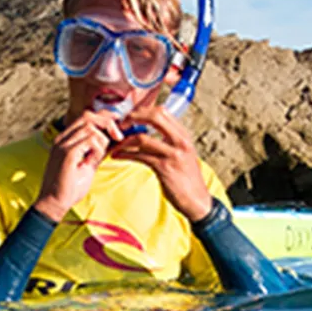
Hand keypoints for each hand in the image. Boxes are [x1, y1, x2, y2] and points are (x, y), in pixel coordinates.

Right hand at [33, 109, 124, 220]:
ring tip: (96, 159)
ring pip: (91, 128)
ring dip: (102, 142)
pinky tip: (92, 162)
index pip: (86, 117)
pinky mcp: (67, 153)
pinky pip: (90, 140)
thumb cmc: (69, 188)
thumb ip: (96, 151)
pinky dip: (97, 150)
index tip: (116, 131)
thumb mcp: (88, 165)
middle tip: (118, 137)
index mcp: (65, 139)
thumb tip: (111, 141)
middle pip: (89, 116)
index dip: (103, 119)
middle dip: (107, 123)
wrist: (54, 203)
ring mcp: (63, 144)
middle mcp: (62, 138)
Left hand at [108, 106, 213, 221]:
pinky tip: (117, 156)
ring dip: (124, 141)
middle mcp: (180, 141)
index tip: (130, 118)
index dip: (142, 111)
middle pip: (154, 116)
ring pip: (143, 138)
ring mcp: (172, 154)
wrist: (196, 199)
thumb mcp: (182, 153)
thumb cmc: (186, 177)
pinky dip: (125, 154)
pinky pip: (139, 156)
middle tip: (121, 125)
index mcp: (183, 135)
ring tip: (115, 146)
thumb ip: (169, 140)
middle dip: (133, 117)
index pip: (162, 111)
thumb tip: (148, 130)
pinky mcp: (164, 168)